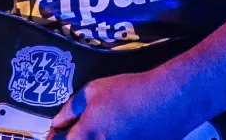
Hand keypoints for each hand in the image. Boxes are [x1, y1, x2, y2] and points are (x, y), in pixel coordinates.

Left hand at [47, 71, 190, 139]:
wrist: (171, 99)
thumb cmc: (131, 91)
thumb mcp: (94, 90)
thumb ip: (70, 109)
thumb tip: (57, 123)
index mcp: (87, 135)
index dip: (54, 137)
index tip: (57, 132)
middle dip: (73, 139)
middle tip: (76, 132)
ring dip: (95, 138)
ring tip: (101, 130)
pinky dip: (112, 139)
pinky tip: (116, 132)